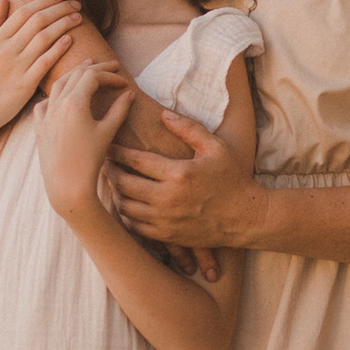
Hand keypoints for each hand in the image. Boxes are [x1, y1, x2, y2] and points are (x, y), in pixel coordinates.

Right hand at [0, 0, 82, 138]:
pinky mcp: (23, 86)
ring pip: (44, 38)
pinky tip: (69, 40)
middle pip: (37, 21)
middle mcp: (5, 50)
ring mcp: (14, 67)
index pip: (23, 12)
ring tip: (78, 18)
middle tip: (76, 4)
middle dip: (60, 9)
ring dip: (63, 24)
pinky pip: (45, 62)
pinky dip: (58, 48)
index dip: (43, 1)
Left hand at [35, 56, 135, 218]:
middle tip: (112, 66)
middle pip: (76, 74)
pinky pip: (44, 103)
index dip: (110, 76)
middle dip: (96, 68)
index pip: (93, 76)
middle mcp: (57, 104)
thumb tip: (128, 94)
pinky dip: (54, 94)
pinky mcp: (39, 127)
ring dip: (74, 74)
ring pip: (58, 84)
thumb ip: (119, 110)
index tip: (124, 83)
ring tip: (86, 68)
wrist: (67, 186)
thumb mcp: (107, 133)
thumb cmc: (90, 161)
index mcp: (74, 103)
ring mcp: (45, 115)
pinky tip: (61, 95)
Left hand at [109, 106, 256, 248]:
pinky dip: (126, 214)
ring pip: (125, 206)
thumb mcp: (215, 148)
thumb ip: (188, 128)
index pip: (136, 160)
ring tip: (113, 181)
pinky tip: (127, 203)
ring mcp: (166, 220)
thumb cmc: (232, 179)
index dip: (118, 151)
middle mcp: (168, 198)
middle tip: (104, 162)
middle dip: (110, 171)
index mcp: (178, 173)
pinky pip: (134, 226)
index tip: (109, 145)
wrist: (245, 218)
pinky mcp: (167, 236)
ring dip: (116, 193)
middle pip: (124, 183)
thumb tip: (163, 114)